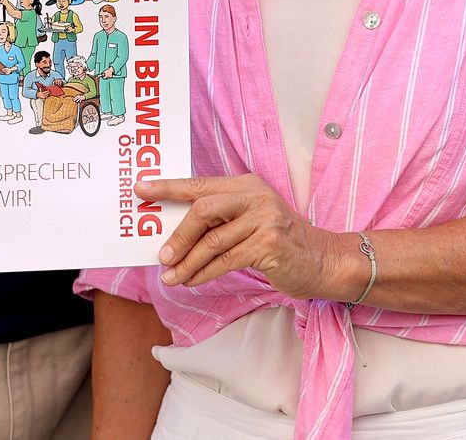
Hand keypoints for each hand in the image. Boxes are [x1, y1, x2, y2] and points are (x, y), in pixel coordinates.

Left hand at [139, 174, 359, 299]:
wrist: (323, 260)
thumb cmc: (281, 242)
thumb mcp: (251, 220)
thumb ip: (221, 219)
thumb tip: (175, 234)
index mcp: (247, 184)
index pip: (200, 184)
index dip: (169, 187)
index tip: (141, 190)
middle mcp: (256, 195)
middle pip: (203, 209)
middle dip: (178, 234)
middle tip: (161, 256)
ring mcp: (265, 218)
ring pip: (213, 240)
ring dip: (188, 263)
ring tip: (172, 278)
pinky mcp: (269, 243)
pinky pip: (226, 260)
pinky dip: (205, 273)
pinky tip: (194, 281)